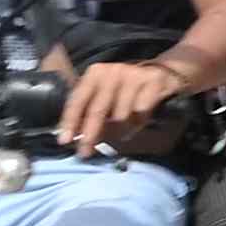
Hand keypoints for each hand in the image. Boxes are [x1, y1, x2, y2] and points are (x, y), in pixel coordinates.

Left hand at [58, 57, 189, 155]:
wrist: (160, 73)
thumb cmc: (125, 88)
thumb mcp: (104, 93)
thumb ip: (89, 110)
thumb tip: (75, 136)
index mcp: (96, 74)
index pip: (78, 100)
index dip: (70, 121)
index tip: (65, 141)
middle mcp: (113, 72)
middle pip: (98, 110)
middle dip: (90, 135)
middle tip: (85, 153)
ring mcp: (134, 76)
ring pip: (121, 115)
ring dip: (121, 130)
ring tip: (124, 132)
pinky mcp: (153, 82)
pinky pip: (141, 112)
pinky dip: (140, 121)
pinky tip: (140, 120)